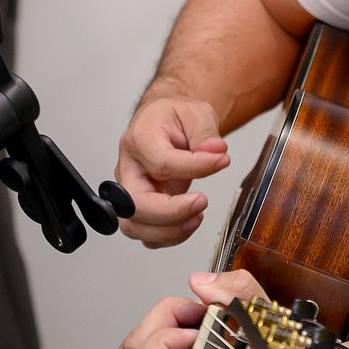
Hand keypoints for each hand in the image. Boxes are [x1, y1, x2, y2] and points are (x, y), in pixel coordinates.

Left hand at [112, 270, 266, 348]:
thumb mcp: (264, 316)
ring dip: (158, 334)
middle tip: (193, 315)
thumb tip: (199, 283)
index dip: (169, 333)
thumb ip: (233, 291)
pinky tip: (191, 340)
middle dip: (160, 325)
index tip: (201, 321)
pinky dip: (162, 348)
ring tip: (190, 326)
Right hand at [116, 95, 231, 246]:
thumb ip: (206, 132)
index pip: (161, 162)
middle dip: (172, 211)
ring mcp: (130, 190)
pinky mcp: (139, 206)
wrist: (165, 122)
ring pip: (134, 225)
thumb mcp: (196, 112)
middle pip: (135, 203)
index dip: (194, 167)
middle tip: (202, 201)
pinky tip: (189, 222)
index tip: (220, 161)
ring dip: (168, 230)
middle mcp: (127, 167)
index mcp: (140, 138)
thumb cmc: (174, 117)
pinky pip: (145, 233)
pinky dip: (167, 236)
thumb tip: (215, 151)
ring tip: (197, 217)